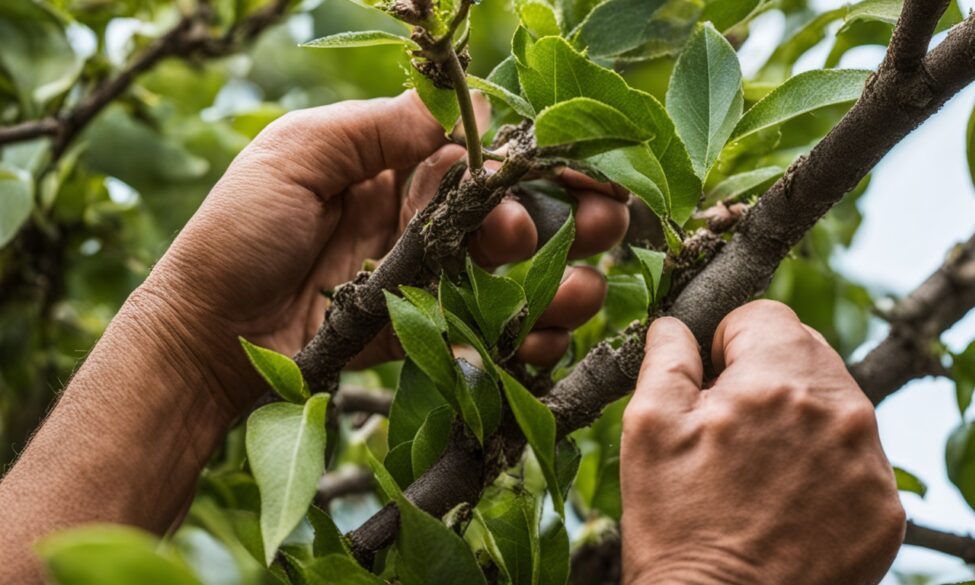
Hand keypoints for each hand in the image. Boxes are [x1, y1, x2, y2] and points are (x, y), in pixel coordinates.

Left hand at [143, 90, 627, 413]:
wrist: (200, 337)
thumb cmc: (234, 235)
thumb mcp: (291, 155)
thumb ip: (371, 130)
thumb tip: (455, 112)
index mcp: (389, 167)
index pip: (477, 155)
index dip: (533, 159)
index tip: (584, 166)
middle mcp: (414, 219)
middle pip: (506, 213)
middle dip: (563, 218)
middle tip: (606, 223)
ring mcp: (419, 279)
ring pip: (503, 275)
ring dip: (554, 281)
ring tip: (584, 291)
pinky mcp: (415, 333)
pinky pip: (476, 333)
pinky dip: (517, 338)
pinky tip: (546, 341)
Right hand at [620, 301, 904, 584]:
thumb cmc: (676, 525)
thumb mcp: (648, 428)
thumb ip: (667, 357)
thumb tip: (676, 322)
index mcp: (777, 381)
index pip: (764, 316)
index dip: (727, 342)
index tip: (712, 383)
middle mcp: (840, 412)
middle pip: (807, 352)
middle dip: (767, 375)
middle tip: (731, 429)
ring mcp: (870, 463)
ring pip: (837, 402)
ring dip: (801, 417)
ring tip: (759, 469)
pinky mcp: (885, 508)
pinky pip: (858, 456)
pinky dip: (826, 465)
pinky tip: (789, 499)